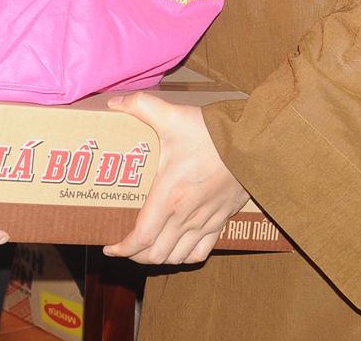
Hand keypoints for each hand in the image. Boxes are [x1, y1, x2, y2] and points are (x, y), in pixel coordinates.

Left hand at [103, 93, 248, 264]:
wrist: (252, 143)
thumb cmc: (211, 133)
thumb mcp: (171, 115)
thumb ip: (140, 105)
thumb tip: (113, 101)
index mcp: (170, 196)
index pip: (142, 237)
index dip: (123, 248)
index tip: (108, 248)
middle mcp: (186, 216)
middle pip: (156, 254)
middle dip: (135, 255)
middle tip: (123, 247)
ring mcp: (205, 221)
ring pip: (177, 258)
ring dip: (158, 259)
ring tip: (145, 249)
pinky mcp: (220, 220)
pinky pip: (201, 252)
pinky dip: (185, 257)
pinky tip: (176, 249)